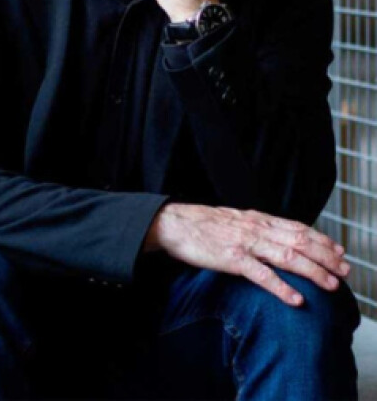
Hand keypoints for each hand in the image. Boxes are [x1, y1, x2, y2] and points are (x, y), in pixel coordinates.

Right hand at [144, 203, 349, 306]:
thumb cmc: (202, 224)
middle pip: (299, 240)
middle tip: (344, 270)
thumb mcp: (235, 220)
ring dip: (312, 271)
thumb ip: (256, 227)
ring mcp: (244, 243)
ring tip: (330, 284)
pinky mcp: (230, 258)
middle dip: (325, 256)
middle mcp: (256, 228)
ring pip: (287, 256)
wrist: (173, 222)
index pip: (297, 227)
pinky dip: (280, 287)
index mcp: (257, 218)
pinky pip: (260, 274)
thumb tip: (277, 236)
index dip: (321, 239)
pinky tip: (295, 298)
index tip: (339, 250)